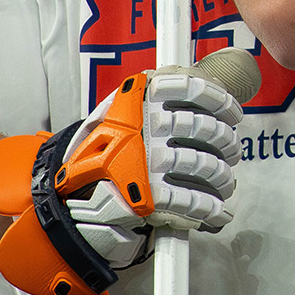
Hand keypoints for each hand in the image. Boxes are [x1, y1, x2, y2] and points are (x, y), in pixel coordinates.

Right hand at [0, 51, 253, 294]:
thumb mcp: (120, 113)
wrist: (62, 196)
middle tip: (230, 150)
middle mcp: (146, 126)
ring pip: (204, 165)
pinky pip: (193, 200)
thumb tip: (210, 85)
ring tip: (223, 181)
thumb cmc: (97, 154)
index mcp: (140, 99)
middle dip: (225, 143)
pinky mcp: (151, 196)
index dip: (221, 101)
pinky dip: (209, 207)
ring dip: (220, 176)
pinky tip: (215, 209)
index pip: (193, 89)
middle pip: (204, 130)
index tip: (232, 113)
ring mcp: (148, 161)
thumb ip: (158, 98)